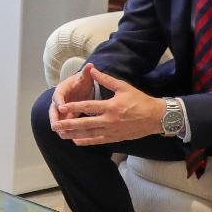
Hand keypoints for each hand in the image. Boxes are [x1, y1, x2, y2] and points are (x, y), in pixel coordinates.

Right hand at [48, 63, 96, 134]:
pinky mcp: (65, 116)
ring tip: (62, 134)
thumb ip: (86, 72)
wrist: (80, 88)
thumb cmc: (82, 82)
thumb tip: (91, 65)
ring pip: (57, 119)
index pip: (58, 95)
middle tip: (55, 126)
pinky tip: (69, 137)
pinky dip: (65, 130)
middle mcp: (59, 100)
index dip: (59, 101)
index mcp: (62, 89)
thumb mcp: (84, 77)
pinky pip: (64, 124)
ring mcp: (61, 109)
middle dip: (54, 118)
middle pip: (53, 110)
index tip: (62, 107)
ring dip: (59, 126)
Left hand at [52, 66, 166, 145]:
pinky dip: (87, 141)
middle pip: (85, 123)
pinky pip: (98, 141)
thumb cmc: (139, 100)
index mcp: (111, 106)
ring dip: (75, 134)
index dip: (74, 106)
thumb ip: (106, 80)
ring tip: (62, 134)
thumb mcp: (123, 87)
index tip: (61, 107)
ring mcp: (112, 130)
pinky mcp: (115, 137)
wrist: (155, 117)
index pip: (88, 106)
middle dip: (69, 124)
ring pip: (90, 134)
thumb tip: (92, 70)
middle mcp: (109, 120)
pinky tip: (76, 141)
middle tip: (56, 125)